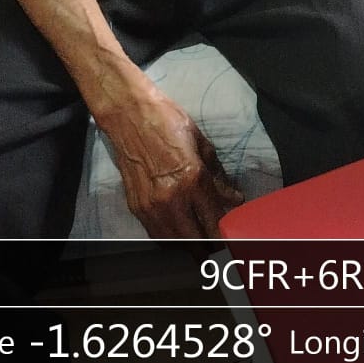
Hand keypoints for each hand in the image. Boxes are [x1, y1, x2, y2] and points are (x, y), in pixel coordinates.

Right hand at [101, 89, 242, 238]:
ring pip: (174, 243)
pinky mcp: (136, 208)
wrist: (130, 115)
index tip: (234, 238)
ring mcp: (151, 206)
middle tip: (221, 246)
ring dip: (190, 247)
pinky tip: (181, 234)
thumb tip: (234, 199)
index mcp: (192, 179)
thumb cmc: (168, 122)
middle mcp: (171, 198)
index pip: (214, 220)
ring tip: (203, 245)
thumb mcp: (202, 145)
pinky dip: (171, 239)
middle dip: (210, 247)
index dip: (226, 234)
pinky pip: (157, 235)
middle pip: (195, 240)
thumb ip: (218, 177)